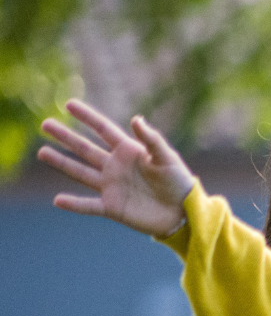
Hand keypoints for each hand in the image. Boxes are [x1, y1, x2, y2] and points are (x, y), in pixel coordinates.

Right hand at [39, 100, 195, 236]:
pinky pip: (89, 205)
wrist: (183, 211)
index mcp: (129, 151)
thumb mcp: (167, 157)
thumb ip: (151, 139)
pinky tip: (57, 200)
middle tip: (45, 124)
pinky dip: (74, 204)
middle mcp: (115, 167)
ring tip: (42, 152)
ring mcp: (111, 186)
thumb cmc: (179, 181)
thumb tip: (135, 118)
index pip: (103, 130)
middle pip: (85, 149)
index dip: (87, 117)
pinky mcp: (112, 207)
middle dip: (65, 137)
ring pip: (80, 172)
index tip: (69, 104)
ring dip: (61, 163)